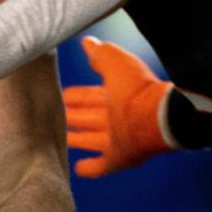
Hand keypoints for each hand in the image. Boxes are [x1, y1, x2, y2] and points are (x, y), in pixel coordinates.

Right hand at [63, 36, 174, 177]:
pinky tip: (78, 168)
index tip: (60, 96)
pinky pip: (102, 165)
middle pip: (88, 118)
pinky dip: (90, 167)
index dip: (74, 96)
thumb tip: (88, 42)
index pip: (88, 95)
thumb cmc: (136, 88)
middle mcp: (115, 117)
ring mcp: (117, 139)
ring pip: (91, 139)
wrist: (158, 115)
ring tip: (60, 140)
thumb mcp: (115, 63)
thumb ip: (100, 55)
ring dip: (76, 140)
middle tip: (54, 118)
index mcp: (114, 95)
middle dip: (72, 117)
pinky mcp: (119, 158)